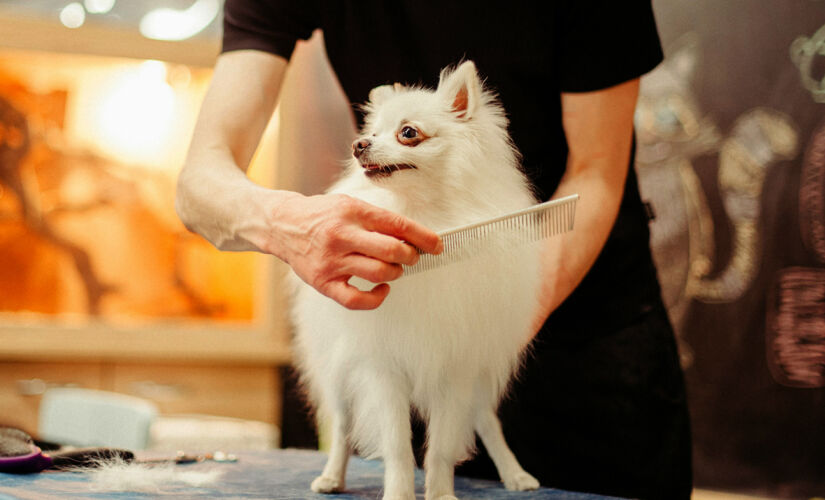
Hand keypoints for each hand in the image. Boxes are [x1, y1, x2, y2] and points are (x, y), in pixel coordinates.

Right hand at [261, 192, 441, 309]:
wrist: (282, 224)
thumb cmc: (322, 215)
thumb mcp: (349, 205)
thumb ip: (378, 219)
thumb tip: (413, 236)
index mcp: (352, 211)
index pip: (397, 224)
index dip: (423, 237)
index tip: (437, 245)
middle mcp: (341, 235)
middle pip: (391, 250)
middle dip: (410, 256)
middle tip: (411, 256)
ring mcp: (331, 261)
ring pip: (378, 273)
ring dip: (395, 273)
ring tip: (393, 268)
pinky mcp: (323, 282)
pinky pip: (356, 300)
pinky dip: (376, 298)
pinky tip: (382, 289)